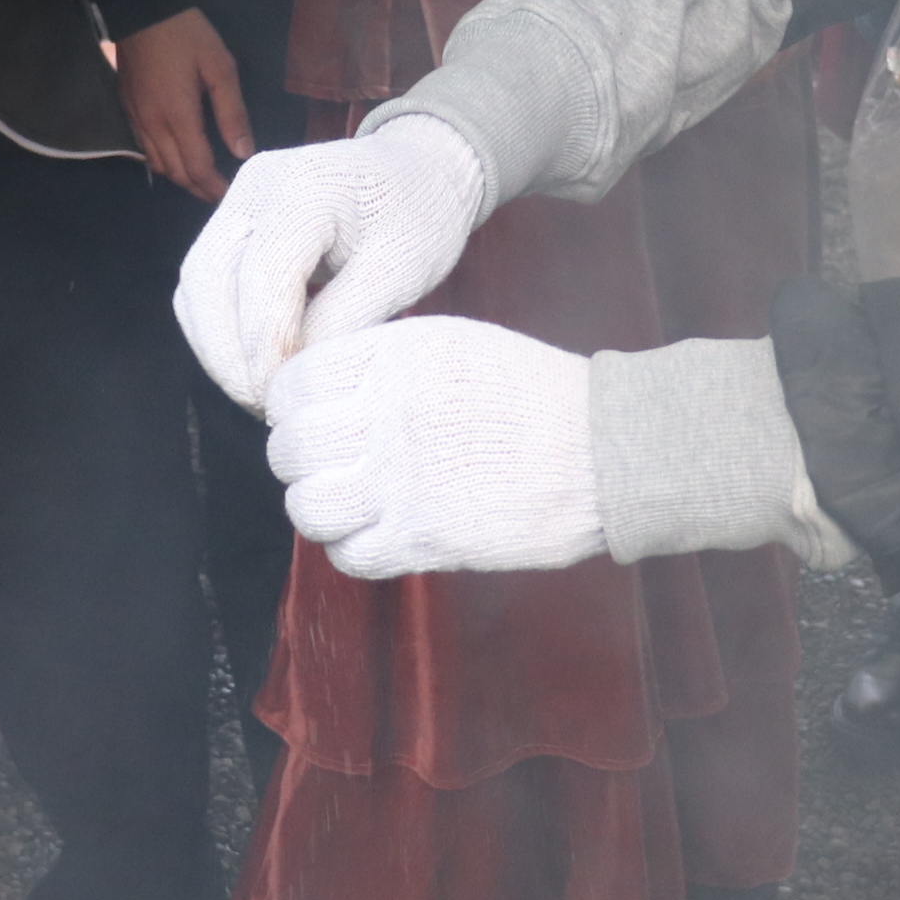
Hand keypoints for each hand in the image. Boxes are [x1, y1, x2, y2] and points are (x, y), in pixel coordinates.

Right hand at [117, 9, 253, 199]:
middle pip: (176, 173)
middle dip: (199, 189)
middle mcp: (152, 125)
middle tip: (221, 194)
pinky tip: (179, 156)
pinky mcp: (128, 109)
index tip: (232, 194)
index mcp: (178, 116)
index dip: (215, 187)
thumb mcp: (220, 66)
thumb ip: (232, 112)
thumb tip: (243, 151)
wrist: (142, 8)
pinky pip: (145, 149)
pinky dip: (164, 162)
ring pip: (158, 165)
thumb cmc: (186, 33)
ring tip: (203, 180)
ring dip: (181, 178)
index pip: (197, 168)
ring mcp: (136, 119)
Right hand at [173, 112, 491, 413]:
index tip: (285, 397)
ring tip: (258, 392)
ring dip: (217, 347)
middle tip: (263, 406)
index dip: (265, 348)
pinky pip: (205, 283)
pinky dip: (219, 330)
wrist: (419, 168)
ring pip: (196, 285)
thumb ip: (345, 319)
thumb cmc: (420, 213)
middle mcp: (254, 186)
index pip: (261, 280)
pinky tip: (253, 363)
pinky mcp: (234, 221)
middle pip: (207, 280)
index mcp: (301, 188)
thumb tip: (296, 374)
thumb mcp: (401, 269)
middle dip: (227, 355)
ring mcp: (237, 201)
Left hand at [266, 317, 602, 577]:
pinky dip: (352, 550)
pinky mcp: (424, 538)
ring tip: (347, 505)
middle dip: (299, 461)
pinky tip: (377, 535)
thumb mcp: (454, 343)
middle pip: (290, 448)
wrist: (609, 450)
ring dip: (320, 509)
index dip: (292, 410)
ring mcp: (402, 479)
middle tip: (327, 467)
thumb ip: (384, 361)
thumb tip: (322, 391)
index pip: (292, 386)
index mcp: (394, 357)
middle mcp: (388, 414)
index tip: (312, 422)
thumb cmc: (538, 394)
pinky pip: (348, 555)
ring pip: (307, 506)